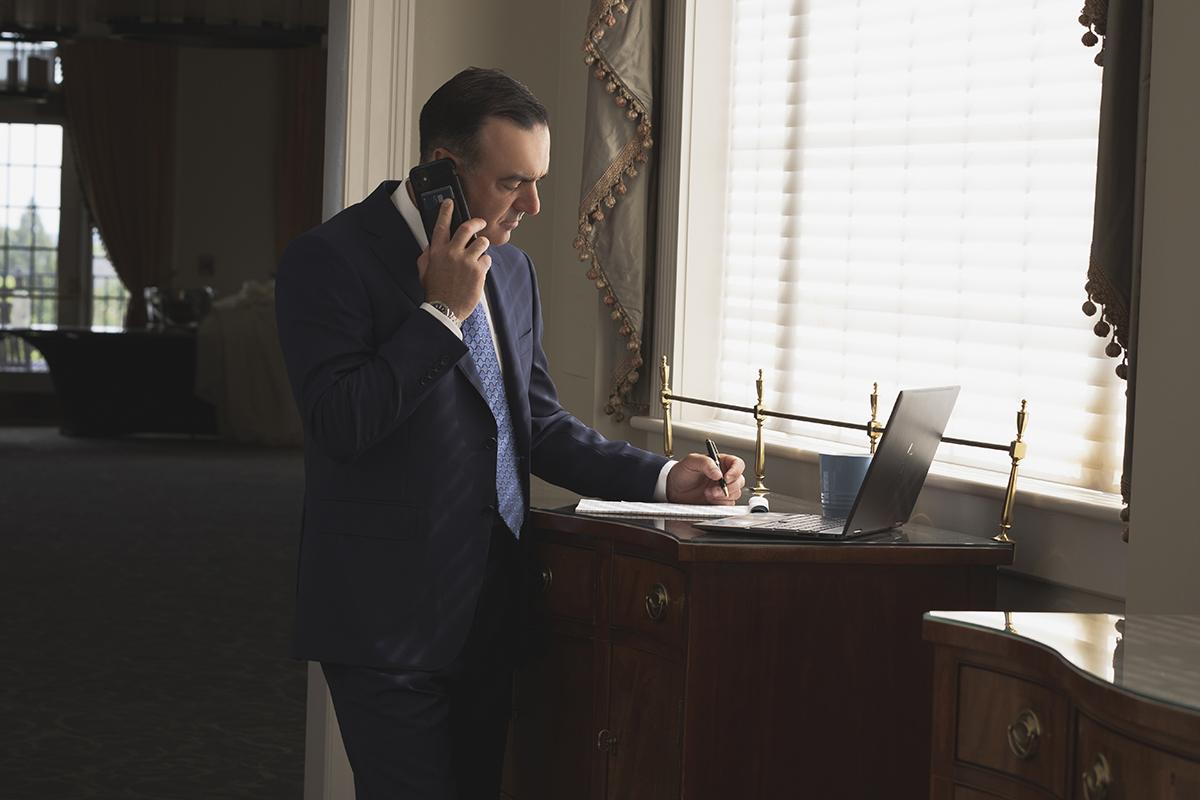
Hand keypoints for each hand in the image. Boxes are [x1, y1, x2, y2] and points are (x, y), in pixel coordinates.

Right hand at [417, 199, 490, 319]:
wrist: (445, 309)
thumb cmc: (435, 291)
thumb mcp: (424, 271)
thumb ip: (427, 255)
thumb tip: (431, 245)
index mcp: (436, 251)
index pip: (441, 225)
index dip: (446, 211)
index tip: (450, 202)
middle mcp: (451, 253)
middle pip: (467, 227)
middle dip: (476, 222)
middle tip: (480, 222)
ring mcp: (466, 261)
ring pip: (481, 242)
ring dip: (482, 246)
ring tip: (479, 254)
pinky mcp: (478, 271)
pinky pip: (487, 259)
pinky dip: (485, 264)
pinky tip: (479, 271)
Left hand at [665, 452, 745, 504]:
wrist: (673, 489)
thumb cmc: (682, 472)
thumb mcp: (691, 461)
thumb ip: (706, 463)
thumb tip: (718, 473)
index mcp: (721, 462)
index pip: (738, 464)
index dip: (735, 471)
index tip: (726, 478)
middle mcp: (725, 475)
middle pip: (739, 481)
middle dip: (728, 487)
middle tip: (713, 490)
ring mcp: (723, 488)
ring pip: (736, 493)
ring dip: (723, 496)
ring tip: (708, 494)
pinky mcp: (720, 501)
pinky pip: (729, 504)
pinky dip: (720, 503)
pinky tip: (710, 500)